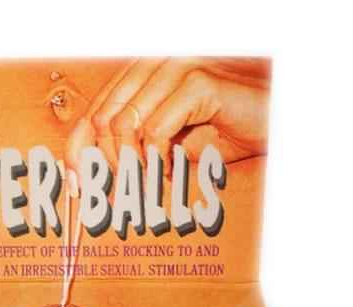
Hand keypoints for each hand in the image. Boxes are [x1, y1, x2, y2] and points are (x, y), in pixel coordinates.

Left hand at [64, 57, 269, 181]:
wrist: (275, 124)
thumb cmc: (224, 133)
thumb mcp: (169, 146)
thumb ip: (133, 150)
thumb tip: (90, 177)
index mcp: (142, 74)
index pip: (94, 110)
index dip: (77, 149)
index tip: (77, 186)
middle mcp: (154, 63)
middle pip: (102, 118)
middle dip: (105, 165)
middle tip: (118, 196)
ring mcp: (176, 67)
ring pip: (124, 124)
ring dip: (131, 165)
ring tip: (147, 186)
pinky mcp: (199, 82)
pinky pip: (157, 130)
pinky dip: (157, 160)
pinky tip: (169, 172)